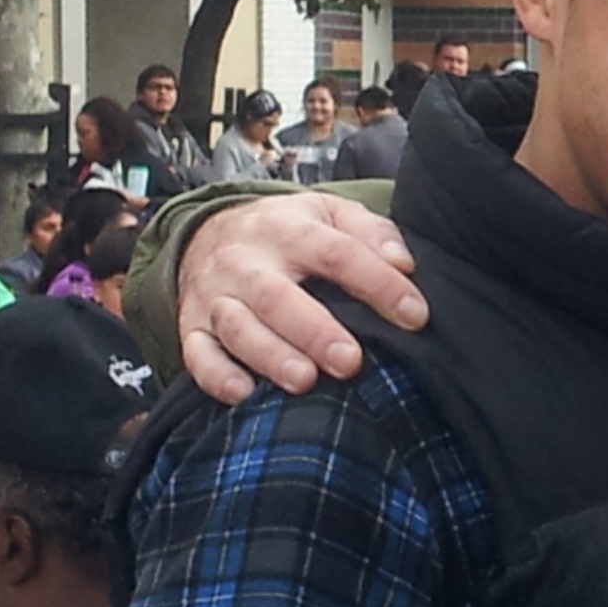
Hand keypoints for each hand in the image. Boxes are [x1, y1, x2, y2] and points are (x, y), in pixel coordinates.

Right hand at [174, 193, 424, 405]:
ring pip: (237, 327)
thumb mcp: (331, 213)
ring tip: (305, 381)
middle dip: (314, 331)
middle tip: (350, 361)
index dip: (379, 283)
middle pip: (277, 296)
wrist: (208, 230)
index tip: (415, 315)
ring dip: (270, 356)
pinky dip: (216, 376)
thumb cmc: (288, 231)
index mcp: (289, 228)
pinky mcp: (192, 325)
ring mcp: (215, 295)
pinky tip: (245, 393)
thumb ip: (372, 232)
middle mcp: (246, 261)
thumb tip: (405, 264)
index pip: (338, 253)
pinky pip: (197, 354)